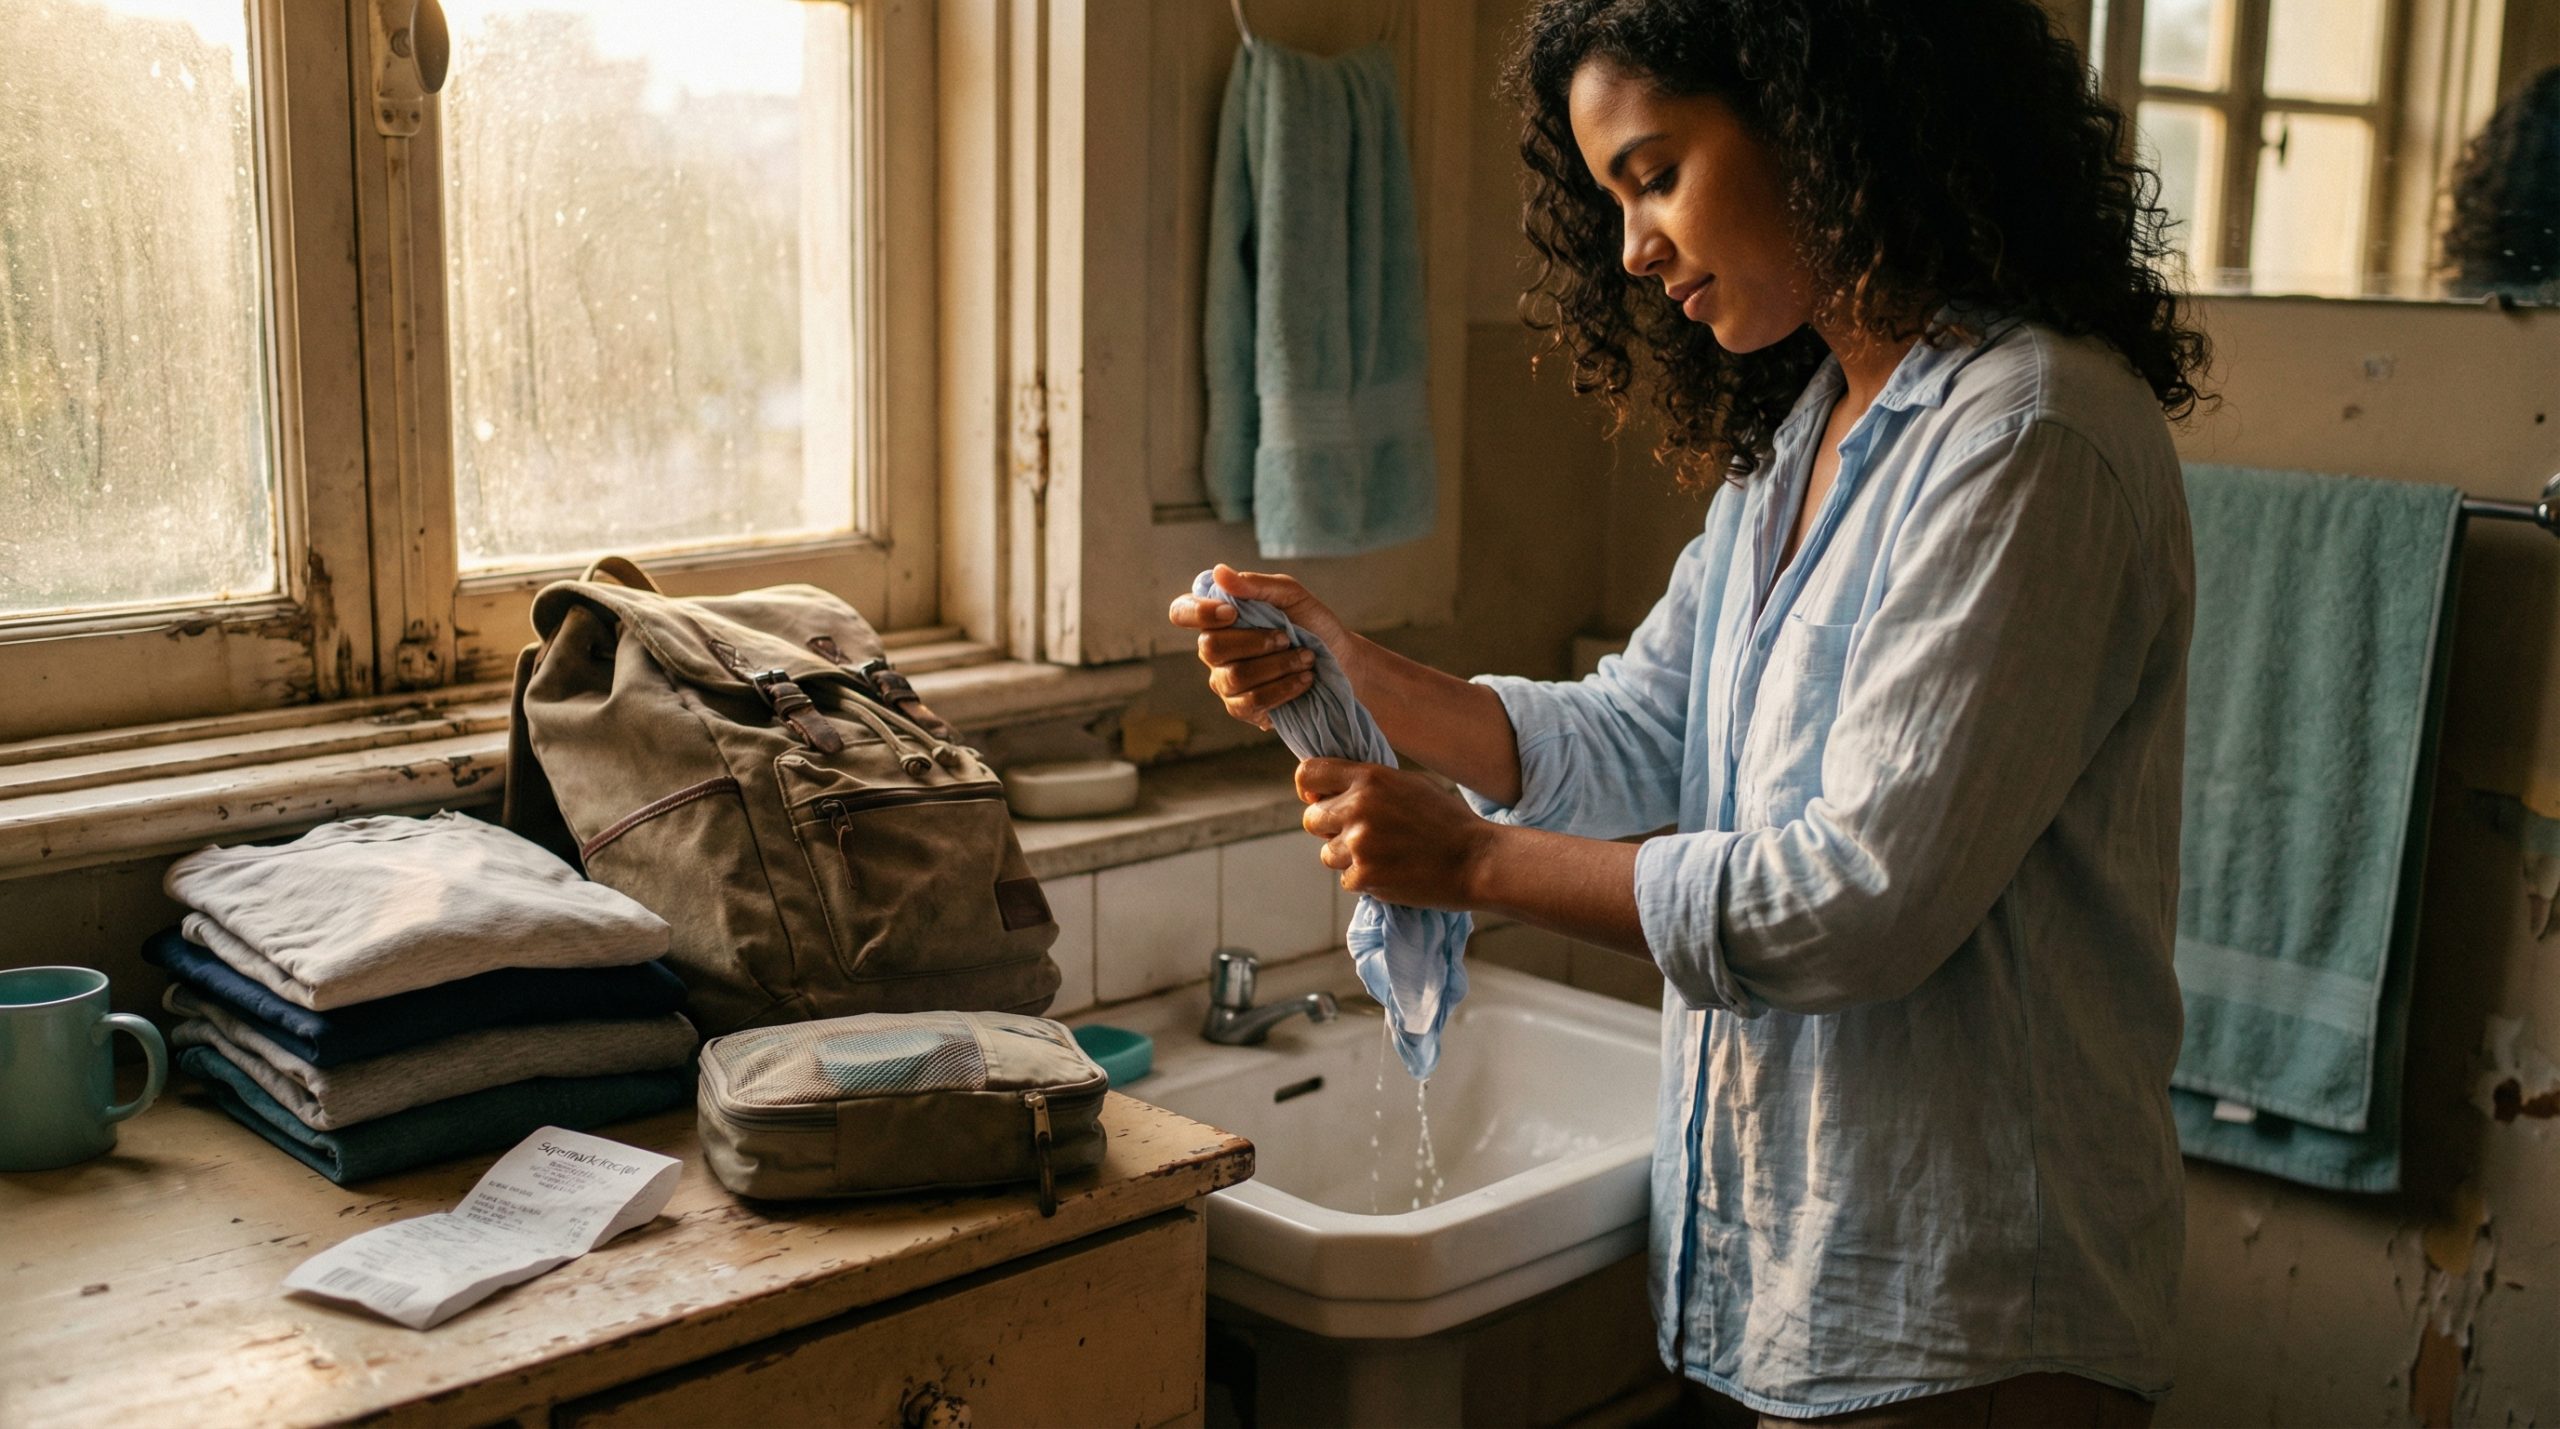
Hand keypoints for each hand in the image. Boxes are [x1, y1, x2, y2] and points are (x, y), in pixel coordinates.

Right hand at [1167, 564, 1351, 730]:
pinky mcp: (1243, 708)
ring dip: (1277, 666)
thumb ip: (1255, 585)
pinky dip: (1282, 689)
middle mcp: (1215, 650)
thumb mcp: (1292, 595)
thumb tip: (1219, 572)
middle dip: (1256, 642)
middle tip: (1287, 638)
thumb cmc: (1313, 624)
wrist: (1341, 661)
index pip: (1181, 612)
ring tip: (1306, 659)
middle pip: (1210, 648)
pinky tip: (1303, 680)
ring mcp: (1225, 681)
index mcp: (1219, 617)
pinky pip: (1250, 702)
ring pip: (1234, 677)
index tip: (1231, 613)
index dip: (1197, 613)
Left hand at [1296, 757, 1495, 910]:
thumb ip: (1370, 784)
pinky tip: (1392, 872)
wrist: (1476, 860)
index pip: (1308, 774)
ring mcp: (1358, 844)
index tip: (1318, 799)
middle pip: (1311, 819)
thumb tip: (1334, 789)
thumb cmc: (1447, 820)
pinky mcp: (1364, 877)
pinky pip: (1346, 880)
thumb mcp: (1409, 784)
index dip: (1309, 788)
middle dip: (1329, 829)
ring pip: (1327, 853)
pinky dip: (1365, 880)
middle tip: (1360, 835)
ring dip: (1347, 858)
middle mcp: (1357, 807)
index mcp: (1369, 777)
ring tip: (1384, 855)